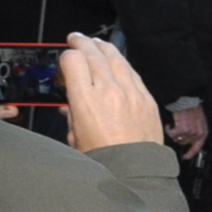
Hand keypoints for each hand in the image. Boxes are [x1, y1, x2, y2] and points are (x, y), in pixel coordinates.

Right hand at [59, 32, 164, 152]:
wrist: (136, 172)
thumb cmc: (106, 161)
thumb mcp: (75, 138)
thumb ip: (72, 116)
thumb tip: (69, 106)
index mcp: (86, 101)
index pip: (73, 61)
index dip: (66, 57)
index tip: (65, 59)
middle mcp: (109, 91)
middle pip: (94, 54)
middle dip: (82, 43)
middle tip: (76, 38)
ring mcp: (131, 93)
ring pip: (116, 58)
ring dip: (103, 47)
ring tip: (95, 43)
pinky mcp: (147, 99)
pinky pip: (133, 72)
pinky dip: (122, 63)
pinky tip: (117, 62)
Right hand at [163, 102, 209, 158]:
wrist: (187, 98)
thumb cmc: (191, 106)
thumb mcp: (197, 120)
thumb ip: (194, 130)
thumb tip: (185, 139)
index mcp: (203, 132)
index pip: (197, 147)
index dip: (190, 153)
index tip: (184, 157)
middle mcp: (198, 133)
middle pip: (184, 143)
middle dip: (179, 137)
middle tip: (175, 130)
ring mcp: (190, 132)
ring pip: (177, 139)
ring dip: (173, 132)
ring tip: (173, 124)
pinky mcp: (182, 129)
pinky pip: (172, 134)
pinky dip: (168, 129)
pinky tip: (169, 124)